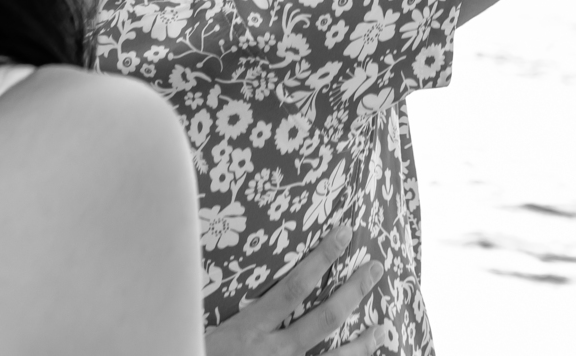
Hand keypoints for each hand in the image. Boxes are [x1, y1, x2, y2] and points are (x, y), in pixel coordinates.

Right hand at [204, 223, 386, 352]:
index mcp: (249, 331)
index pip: (293, 287)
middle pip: (325, 319)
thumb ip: (215, 304)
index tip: (346, 232)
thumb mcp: (196, 328)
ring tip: (384, 326)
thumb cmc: (190, 352)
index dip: (322, 258)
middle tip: (377, 268)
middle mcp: (273, 354)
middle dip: (355, 292)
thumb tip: (200, 256)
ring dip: (363, 344)